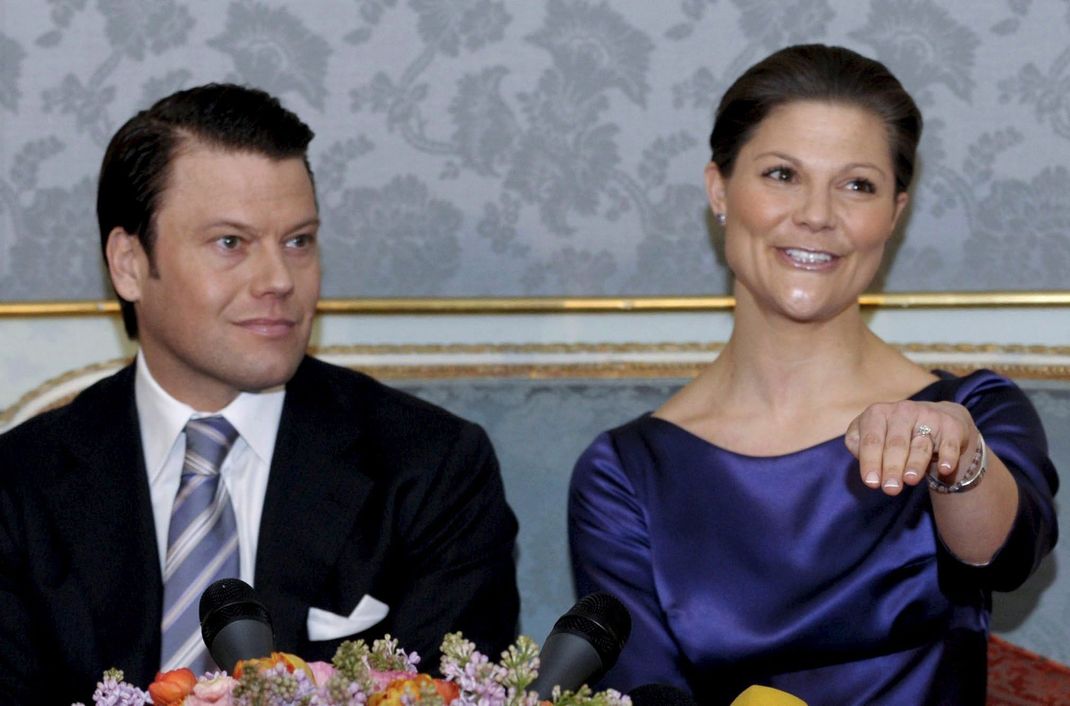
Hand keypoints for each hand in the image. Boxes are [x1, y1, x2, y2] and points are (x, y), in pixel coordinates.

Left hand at [844, 401, 978, 494]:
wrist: (935, 419)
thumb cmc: (892, 434)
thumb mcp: (872, 435)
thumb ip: (860, 447)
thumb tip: (864, 463)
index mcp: (877, 413)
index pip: (871, 440)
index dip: (870, 461)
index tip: (871, 482)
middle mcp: (902, 411)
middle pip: (895, 444)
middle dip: (892, 467)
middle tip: (890, 489)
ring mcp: (928, 416)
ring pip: (920, 445)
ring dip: (915, 464)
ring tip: (910, 480)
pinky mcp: (950, 427)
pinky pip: (949, 444)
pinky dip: (947, 457)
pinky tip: (945, 469)